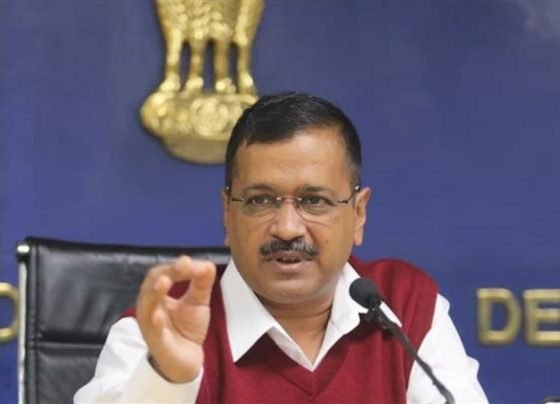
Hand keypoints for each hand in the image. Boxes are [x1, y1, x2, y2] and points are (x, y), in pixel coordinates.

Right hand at [136, 256, 215, 382]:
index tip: (190, 262)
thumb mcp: (198, 302)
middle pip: (152, 284)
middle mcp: (150, 307)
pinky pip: (153, 331)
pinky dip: (155, 322)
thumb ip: (202, 283)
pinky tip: (159, 315)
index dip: (175, 266)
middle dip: (168, 272)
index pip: (162, 273)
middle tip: (184, 264)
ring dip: (155, 293)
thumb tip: (207, 263)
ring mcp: (150, 324)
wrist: (186, 361)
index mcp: (158, 294)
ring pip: (147, 305)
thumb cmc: (186, 328)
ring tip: (164, 281)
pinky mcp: (156, 342)